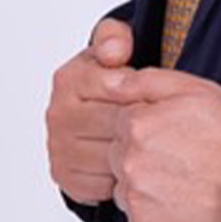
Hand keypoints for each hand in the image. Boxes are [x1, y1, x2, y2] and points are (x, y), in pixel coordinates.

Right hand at [45, 17, 135, 205]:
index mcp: (69, 79)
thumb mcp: (116, 47)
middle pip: (117, 125)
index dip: (143, 93)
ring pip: (113, 157)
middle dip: (145, 125)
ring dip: (138, 154)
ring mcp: (59, 148)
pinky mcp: (66, 178)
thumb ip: (115, 37)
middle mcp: (57, 115)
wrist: (99, 113)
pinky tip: (138, 164)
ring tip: (153, 143)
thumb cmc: (113, 79)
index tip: (152, 95)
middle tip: (163, 124)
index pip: (118, 89)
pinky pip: (106, 184)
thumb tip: (115, 51)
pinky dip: (126, 178)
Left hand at [107, 68, 220, 221]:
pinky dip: (156, 214)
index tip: (175, 135)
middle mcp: (129, 162)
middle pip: (119, 156)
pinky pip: (139, 218)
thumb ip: (147, 81)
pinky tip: (184, 204)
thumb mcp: (196, 90)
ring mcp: (136, 198)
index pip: (123, 123)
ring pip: (127, 188)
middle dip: (143, 155)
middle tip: (183, 159)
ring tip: (184, 183)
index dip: (150, 127)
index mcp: (137, 125)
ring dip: (146, 186)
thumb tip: (113, 84)